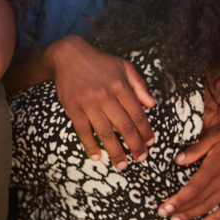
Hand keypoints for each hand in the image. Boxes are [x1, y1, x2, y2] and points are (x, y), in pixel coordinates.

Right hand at [51, 35, 155, 169]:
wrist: (68, 55)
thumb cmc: (99, 62)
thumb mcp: (124, 66)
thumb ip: (139, 85)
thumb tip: (151, 105)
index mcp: (120, 86)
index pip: (137, 114)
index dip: (145, 131)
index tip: (150, 143)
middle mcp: (106, 96)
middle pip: (124, 126)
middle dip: (135, 145)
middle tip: (141, 159)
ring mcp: (88, 104)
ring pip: (105, 132)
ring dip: (115, 151)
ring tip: (122, 164)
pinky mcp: (73, 108)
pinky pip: (83, 131)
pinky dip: (90, 145)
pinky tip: (96, 156)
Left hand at [158, 107, 219, 219]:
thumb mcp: (215, 135)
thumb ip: (195, 150)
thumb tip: (177, 161)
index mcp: (214, 168)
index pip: (191, 189)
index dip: (177, 201)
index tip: (164, 208)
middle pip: (198, 201)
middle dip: (180, 210)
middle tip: (164, 216)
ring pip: (210, 207)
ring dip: (193, 216)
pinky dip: (217, 218)